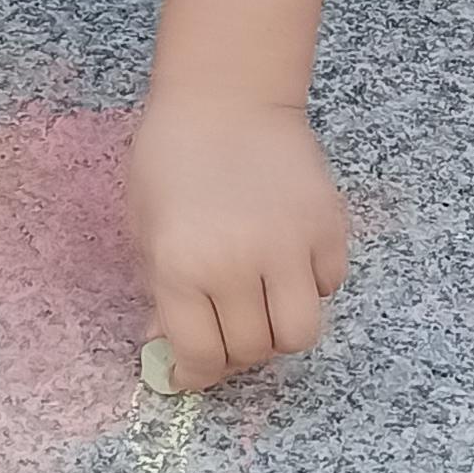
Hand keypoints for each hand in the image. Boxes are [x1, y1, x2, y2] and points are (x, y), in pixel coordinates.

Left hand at [129, 94, 349, 387]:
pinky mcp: (328, 225)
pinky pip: (329, 285)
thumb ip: (157, 291)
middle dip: (235, 354)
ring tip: (262, 309)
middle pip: (252, 350)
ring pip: (300, 333)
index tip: (191, 375)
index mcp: (182, 265)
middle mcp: (238, 263)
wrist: (225, 96)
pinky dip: (311, 286)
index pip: (200, 356)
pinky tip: (288, 262)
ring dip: (278, 331)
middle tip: (225, 334)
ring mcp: (290, 245)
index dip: (193, 376)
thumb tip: (166, 348)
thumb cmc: (171, 157)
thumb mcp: (143, 227)